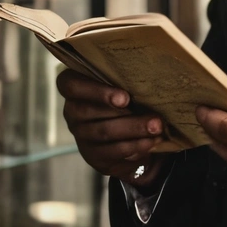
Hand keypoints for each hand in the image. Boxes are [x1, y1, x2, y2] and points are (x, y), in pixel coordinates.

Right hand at [56, 70, 178, 188]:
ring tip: (157, 127)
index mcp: (75, 86)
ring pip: (104, 132)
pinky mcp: (93, 155)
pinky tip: (151, 141)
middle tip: (154, 117)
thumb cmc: (127, 95)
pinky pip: (112, 151)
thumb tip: (151, 71)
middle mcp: (73, 111)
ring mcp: (81, 135)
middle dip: (126, 116)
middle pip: (91, 113)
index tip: (125, 97)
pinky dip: (134, 146)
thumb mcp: (123, 82)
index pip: (69, 85)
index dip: (95, 91)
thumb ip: (126, 76)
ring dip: (134, 130)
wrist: (130, 129)